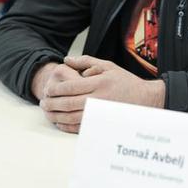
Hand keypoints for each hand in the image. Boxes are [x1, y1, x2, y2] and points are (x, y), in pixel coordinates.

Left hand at [40, 55, 165, 133]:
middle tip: (43, 102)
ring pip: (71, 118)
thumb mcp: (107, 66)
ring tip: (48, 112)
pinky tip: (60, 122)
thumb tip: (66, 59)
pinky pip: (80, 127)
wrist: (144, 99)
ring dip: (56, 116)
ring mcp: (100, 113)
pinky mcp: (101, 124)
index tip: (48, 89)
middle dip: (52, 103)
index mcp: (99, 83)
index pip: (71, 87)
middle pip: (68, 103)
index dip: (56, 89)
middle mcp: (99, 99)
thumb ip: (86, 61)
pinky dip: (66, 126)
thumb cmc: (124, 81)